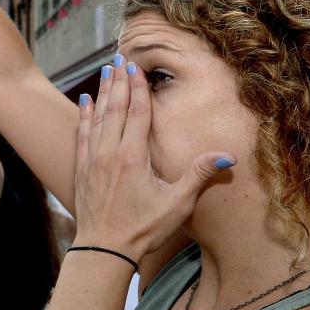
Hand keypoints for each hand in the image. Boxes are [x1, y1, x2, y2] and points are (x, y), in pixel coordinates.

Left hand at [75, 57, 235, 259]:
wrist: (104, 251)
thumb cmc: (143, 229)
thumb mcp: (178, 204)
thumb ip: (198, 175)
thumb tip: (227, 157)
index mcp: (134, 157)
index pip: (138, 113)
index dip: (139, 88)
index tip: (138, 67)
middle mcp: (110, 152)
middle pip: (117, 108)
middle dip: (121, 82)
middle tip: (121, 58)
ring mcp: (93, 160)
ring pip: (98, 117)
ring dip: (104, 92)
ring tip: (106, 70)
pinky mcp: (82, 169)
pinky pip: (82, 133)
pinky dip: (84, 115)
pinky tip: (85, 101)